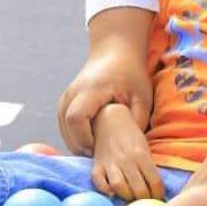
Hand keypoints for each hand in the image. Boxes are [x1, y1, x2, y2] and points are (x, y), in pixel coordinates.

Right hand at [58, 7, 153, 155]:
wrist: (115, 51)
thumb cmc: (131, 73)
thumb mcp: (142, 96)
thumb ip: (138, 120)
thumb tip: (132, 146)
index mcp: (91, 90)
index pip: (76, 119)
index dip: (85, 139)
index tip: (100, 149)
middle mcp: (72, 94)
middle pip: (67, 129)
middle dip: (82, 146)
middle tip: (102, 154)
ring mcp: (65, 98)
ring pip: (64, 130)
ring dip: (78, 142)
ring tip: (99, 148)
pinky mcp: (65, 102)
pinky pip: (65, 126)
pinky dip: (76, 136)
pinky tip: (93, 140)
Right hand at [92, 104, 163, 201]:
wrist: (110, 119)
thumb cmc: (131, 135)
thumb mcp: (144, 146)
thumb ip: (148, 164)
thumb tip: (156, 186)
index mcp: (142, 154)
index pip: (154, 182)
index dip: (158, 194)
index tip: (158, 198)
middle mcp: (127, 159)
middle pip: (139, 189)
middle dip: (145, 199)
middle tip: (146, 201)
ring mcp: (110, 162)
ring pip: (120, 187)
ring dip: (127, 197)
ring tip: (132, 199)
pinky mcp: (96, 165)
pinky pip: (98, 181)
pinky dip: (105, 190)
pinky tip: (112, 193)